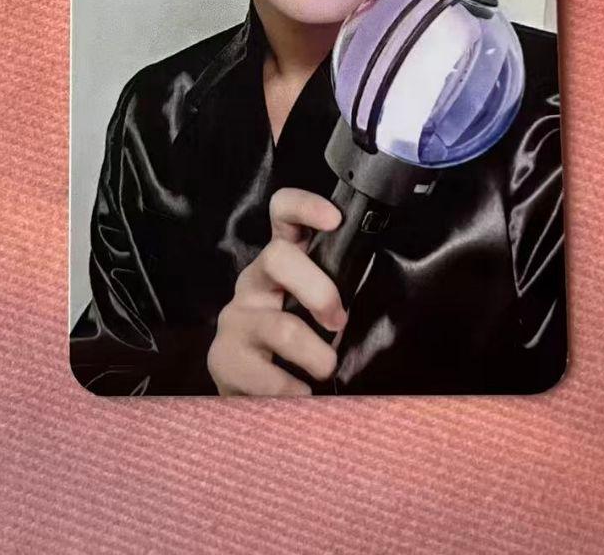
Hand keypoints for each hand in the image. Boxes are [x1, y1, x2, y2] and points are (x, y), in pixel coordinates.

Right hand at [207, 186, 346, 395]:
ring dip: (316, 354)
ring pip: (280, 327)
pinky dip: (293, 390)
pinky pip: (266, 375)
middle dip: (318, 290)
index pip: (283, 214)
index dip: (305, 207)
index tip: (334, 219)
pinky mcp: (223, 358)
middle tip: (339, 322)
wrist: (251, 394)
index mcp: (280, 262)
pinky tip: (300, 395)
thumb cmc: (296, 346)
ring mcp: (235, 318)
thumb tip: (380, 294)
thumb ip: (335, 293)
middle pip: (277, 258)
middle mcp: (253, 282)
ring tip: (326, 371)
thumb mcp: (316, 310)